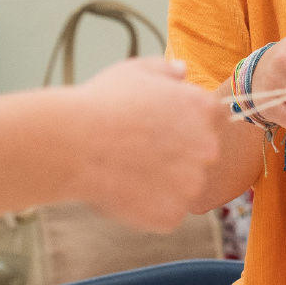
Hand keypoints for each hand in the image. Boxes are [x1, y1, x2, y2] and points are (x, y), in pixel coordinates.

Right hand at [69, 56, 224, 231]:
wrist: (75, 144)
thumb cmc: (102, 103)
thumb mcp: (135, 71)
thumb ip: (166, 70)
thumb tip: (183, 71)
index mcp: (204, 110)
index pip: (210, 121)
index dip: (183, 125)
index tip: (158, 128)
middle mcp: (208, 148)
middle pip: (201, 157)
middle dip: (177, 156)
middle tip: (140, 152)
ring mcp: (192, 184)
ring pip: (184, 187)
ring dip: (164, 183)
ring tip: (129, 171)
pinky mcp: (173, 214)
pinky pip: (167, 213)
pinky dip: (149, 207)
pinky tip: (125, 190)